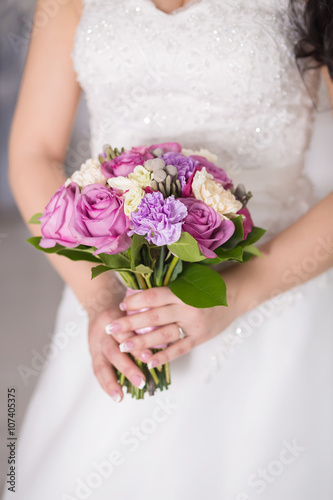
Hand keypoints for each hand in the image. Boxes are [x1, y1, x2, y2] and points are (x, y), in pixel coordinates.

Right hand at [88, 305, 152, 402]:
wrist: (100, 302)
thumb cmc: (123, 308)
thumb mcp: (132, 309)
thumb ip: (144, 321)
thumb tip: (166, 340)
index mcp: (113, 318)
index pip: (124, 333)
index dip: (135, 346)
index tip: (149, 358)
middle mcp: (102, 332)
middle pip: (112, 351)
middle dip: (127, 368)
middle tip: (142, 381)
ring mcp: (95, 343)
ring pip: (101, 363)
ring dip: (111, 381)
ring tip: (120, 396)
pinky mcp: (92, 353)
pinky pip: (97, 370)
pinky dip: (105, 384)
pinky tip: (115, 396)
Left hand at [105, 285, 239, 368]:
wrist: (235, 295)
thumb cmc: (208, 284)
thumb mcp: (188, 280)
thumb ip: (168, 286)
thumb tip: (139, 290)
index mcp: (183, 291)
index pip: (153, 296)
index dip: (135, 301)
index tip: (121, 306)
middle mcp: (187, 308)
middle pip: (153, 317)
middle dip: (130, 323)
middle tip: (111, 328)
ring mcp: (194, 325)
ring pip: (164, 335)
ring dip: (142, 342)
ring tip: (124, 347)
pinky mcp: (200, 338)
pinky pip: (180, 349)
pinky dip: (165, 356)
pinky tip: (149, 362)